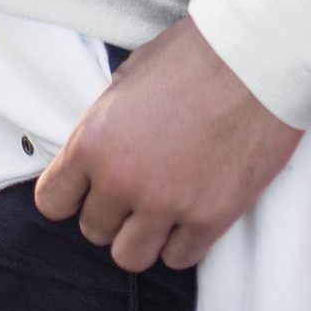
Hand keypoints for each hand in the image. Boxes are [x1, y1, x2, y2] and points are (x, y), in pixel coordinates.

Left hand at [33, 16, 300, 271]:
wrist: (257, 54)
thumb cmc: (195, 53)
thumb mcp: (129, 75)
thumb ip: (105, 122)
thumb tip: (95, 152)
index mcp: (94, 141)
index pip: (52, 201)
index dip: (70, 194)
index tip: (86, 189)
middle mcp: (123, 180)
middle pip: (94, 230)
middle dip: (112, 210)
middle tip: (137, 186)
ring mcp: (167, 204)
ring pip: (130, 257)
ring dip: (143, 234)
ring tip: (162, 205)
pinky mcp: (209, 218)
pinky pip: (178, 257)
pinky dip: (182, 240)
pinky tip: (192, 208)